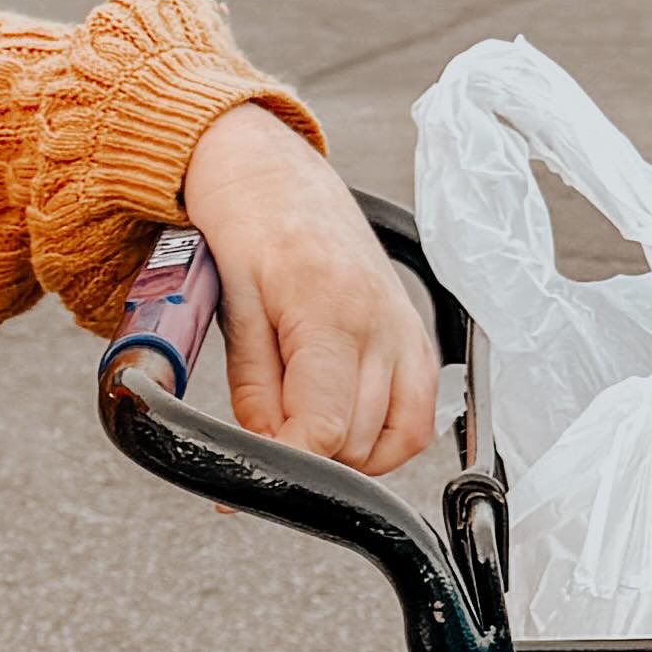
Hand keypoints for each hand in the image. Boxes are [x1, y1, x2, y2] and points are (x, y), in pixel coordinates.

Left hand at [181, 105, 441, 471]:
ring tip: (301, 420)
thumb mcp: (233, 312)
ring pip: (392, 441)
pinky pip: (417, 419)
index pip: (324, 429)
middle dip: (307, 454)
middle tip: (268, 432)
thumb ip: (253, 391)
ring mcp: (406, 332)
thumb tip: (267, 452)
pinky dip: (384, 440)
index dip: (287, 463)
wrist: (274, 178)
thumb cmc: (247, 231)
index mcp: (329, 313)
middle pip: (355, 441)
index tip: (255, 474)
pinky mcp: (418, 338)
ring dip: (343, 451)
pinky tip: (344, 424)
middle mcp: (381, 325)